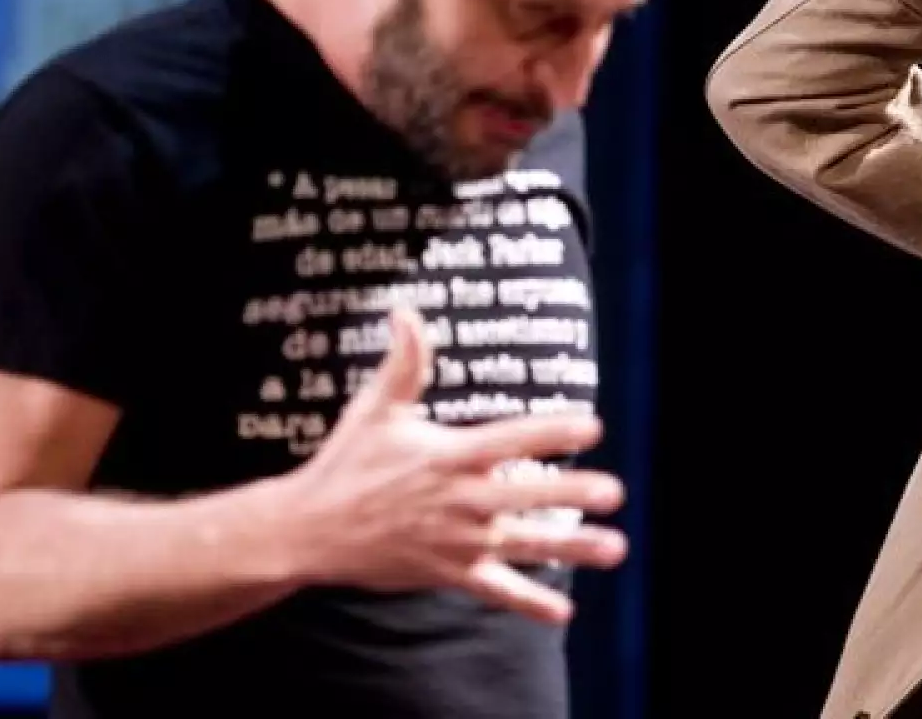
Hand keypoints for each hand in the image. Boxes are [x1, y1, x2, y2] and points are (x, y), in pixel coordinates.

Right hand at [284, 308, 625, 622]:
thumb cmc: (345, 463)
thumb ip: (403, 362)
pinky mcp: (447, 572)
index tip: (592, 426)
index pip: (512, 440)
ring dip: (572, 547)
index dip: (553, 432)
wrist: (307, 531)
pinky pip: (495, 589)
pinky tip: (563, 611)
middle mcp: (460, 500)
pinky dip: (529, 602)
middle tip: (614, 491)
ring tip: (615, 547)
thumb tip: (405, 310)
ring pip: (524, 545)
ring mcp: (457, 540)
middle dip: (572, 493)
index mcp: (450, 456)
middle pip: (526, 495)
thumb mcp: (375, 409)